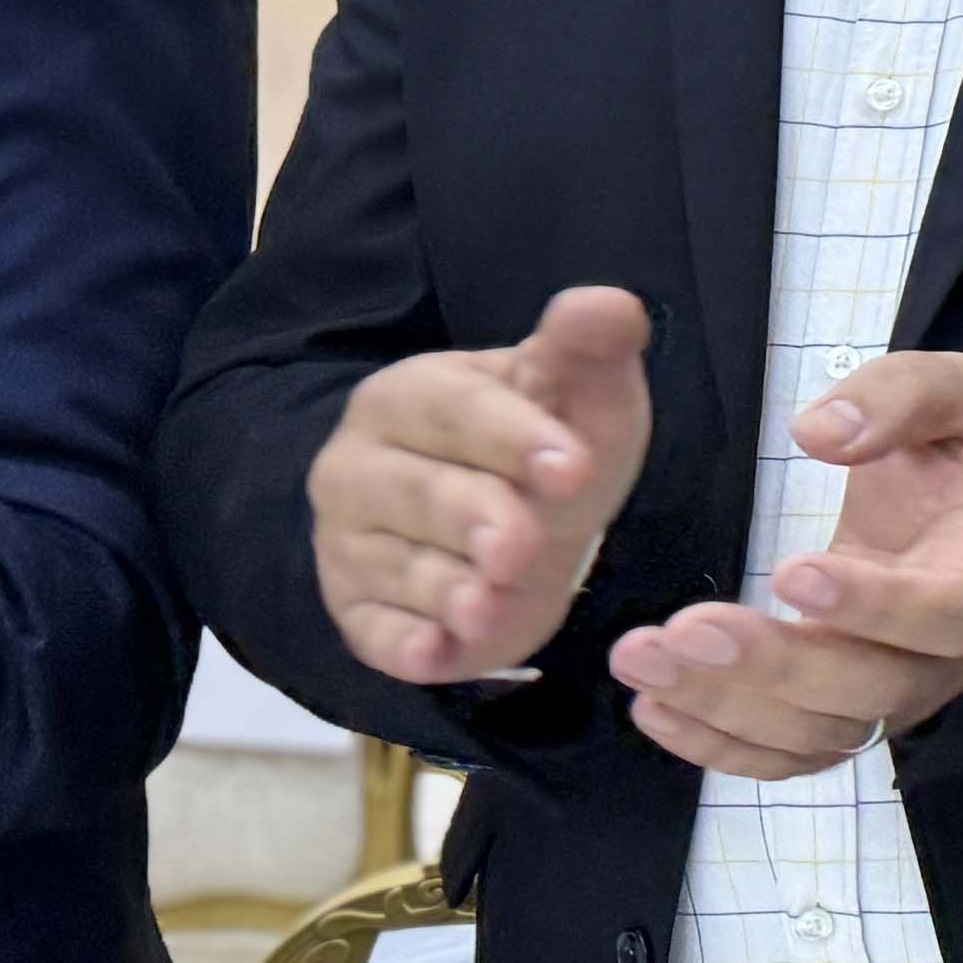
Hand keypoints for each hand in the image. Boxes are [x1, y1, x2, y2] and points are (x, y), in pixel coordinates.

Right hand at [308, 285, 648, 687]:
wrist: (512, 521)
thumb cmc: (543, 443)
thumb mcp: (579, 394)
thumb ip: (590, 349)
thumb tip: (612, 305)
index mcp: (411, 395)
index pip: (458, 409)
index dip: (514, 436)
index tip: (572, 466)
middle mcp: (362, 466)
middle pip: (419, 492)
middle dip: (473, 520)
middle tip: (521, 548)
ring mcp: (351, 542)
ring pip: (396, 568)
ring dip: (444, 591)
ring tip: (486, 607)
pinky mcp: (357, 610)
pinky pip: (372, 631)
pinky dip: (402, 646)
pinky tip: (432, 657)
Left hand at [606, 350, 962, 777]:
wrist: (952, 514)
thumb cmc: (949, 451)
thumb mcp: (952, 392)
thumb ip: (899, 397)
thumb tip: (819, 433)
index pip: (946, 612)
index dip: (873, 605)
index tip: (789, 571)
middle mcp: (948, 655)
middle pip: (871, 691)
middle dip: (773, 666)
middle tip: (686, 627)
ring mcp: (895, 697)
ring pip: (819, 733)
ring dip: (725, 705)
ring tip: (642, 655)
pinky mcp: (844, 719)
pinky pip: (787, 758)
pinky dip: (719, 746)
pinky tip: (653, 707)